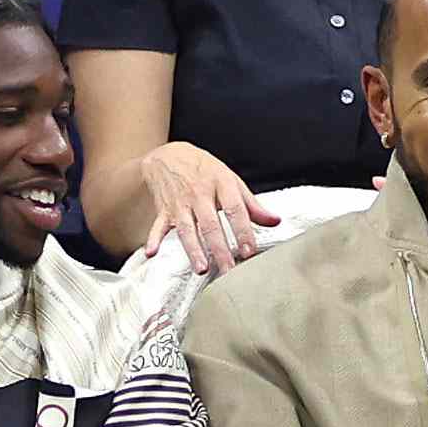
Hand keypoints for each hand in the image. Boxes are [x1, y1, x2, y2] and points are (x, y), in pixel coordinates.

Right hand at [140, 142, 280, 274]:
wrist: (169, 155)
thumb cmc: (204, 170)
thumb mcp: (231, 180)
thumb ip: (252, 204)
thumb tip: (274, 221)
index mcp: (221, 184)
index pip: (234, 209)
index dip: (242, 231)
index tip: (249, 251)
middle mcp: (200, 194)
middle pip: (211, 224)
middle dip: (220, 249)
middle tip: (229, 271)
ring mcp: (180, 203)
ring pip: (187, 229)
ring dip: (193, 249)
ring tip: (202, 268)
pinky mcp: (163, 210)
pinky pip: (158, 225)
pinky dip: (154, 239)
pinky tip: (152, 253)